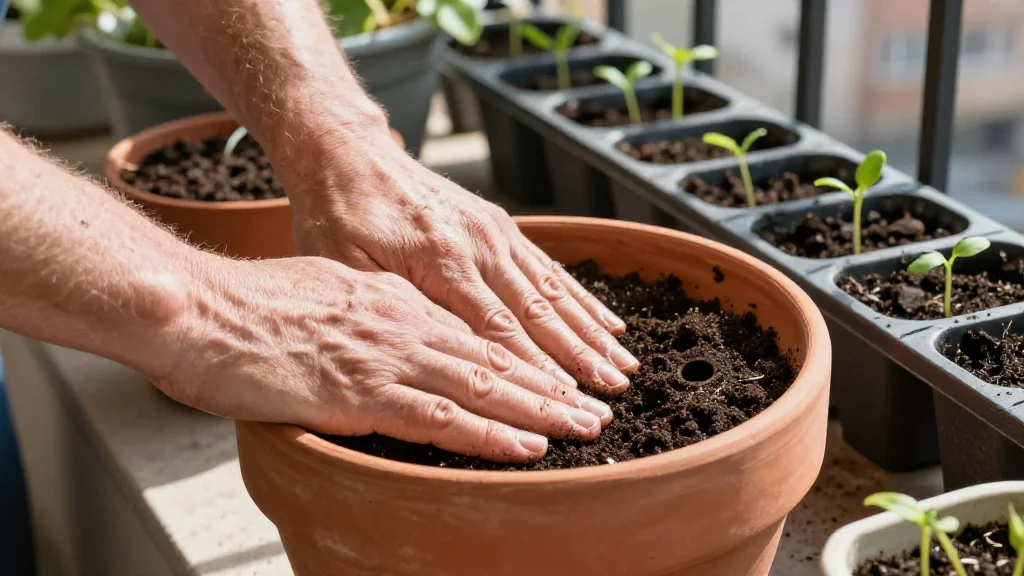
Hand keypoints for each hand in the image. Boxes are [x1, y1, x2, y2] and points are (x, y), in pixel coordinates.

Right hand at [161, 256, 612, 461]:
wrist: (200, 310)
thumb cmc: (246, 308)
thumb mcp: (320, 292)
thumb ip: (363, 314)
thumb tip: (384, 336)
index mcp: (391, 300)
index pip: (471, 332)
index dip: (521, 357)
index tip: (557, 376)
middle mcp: (402, 322)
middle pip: (492, 357)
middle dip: (550, 384)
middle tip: (595, 405)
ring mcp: (387, 356)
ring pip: (483, 385)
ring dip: (540, 410)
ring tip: (583, 427)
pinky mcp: (363, 392)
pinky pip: (443, 417)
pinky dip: (492, 434)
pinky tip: (528, 445)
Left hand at [285, 133, 638, 395]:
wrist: (350, 154)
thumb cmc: (339, 216)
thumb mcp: (346, 267)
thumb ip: (397, 307)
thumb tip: (444, 353)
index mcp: (441, 259)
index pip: (496, 328)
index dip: (534, 370)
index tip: (565, 403)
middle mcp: (478, 244)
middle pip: (537, 312)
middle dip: (578, 357)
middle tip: (611, 393)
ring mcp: (494, 232)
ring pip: (552, 292)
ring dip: (590, 332)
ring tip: (623, 365)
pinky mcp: (500, 226)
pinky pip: (549, 268)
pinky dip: (582, 298)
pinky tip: (609, 321)